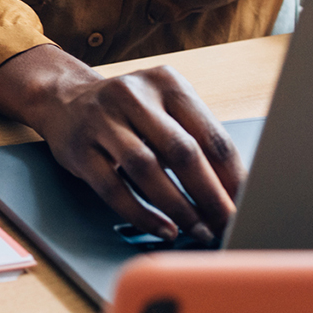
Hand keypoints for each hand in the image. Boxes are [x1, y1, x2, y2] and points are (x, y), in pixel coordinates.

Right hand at [0, 45, 244, 242]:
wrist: (64, 98)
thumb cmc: (128, 112)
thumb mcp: (163, 108)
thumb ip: (195, 138)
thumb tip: (236, 190)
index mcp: (166, 82)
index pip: (209, 133)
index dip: (233, 175)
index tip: (248, 204)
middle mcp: (133, 94)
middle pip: (181, 151)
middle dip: (210, 195)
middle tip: (227, 224)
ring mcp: (102, 120)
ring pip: (147, 169)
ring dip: (178, 207)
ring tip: (199, 230)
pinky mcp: (79, 148)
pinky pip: (114, 188)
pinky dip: (142, 213)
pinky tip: (164, 228)